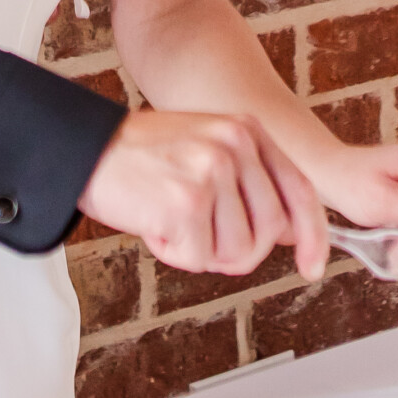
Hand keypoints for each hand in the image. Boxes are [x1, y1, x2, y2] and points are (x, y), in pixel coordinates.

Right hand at [80, 110, 329, 281]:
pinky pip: (198, 259)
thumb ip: (248, 180)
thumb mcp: (206, 148)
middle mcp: (235, 145)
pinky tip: (154, 224)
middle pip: (270, 232)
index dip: (313, 235)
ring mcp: (213, 171)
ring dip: (200, 250)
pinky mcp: (187, 201)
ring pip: (237, 252)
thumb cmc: (140, 156)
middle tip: (198, 234)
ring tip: (171, 219)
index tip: (312, 267)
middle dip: (237, 249)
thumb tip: (287, 233)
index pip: (299, 190)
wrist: (84, 149)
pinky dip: (173, 253)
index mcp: (246, 130)